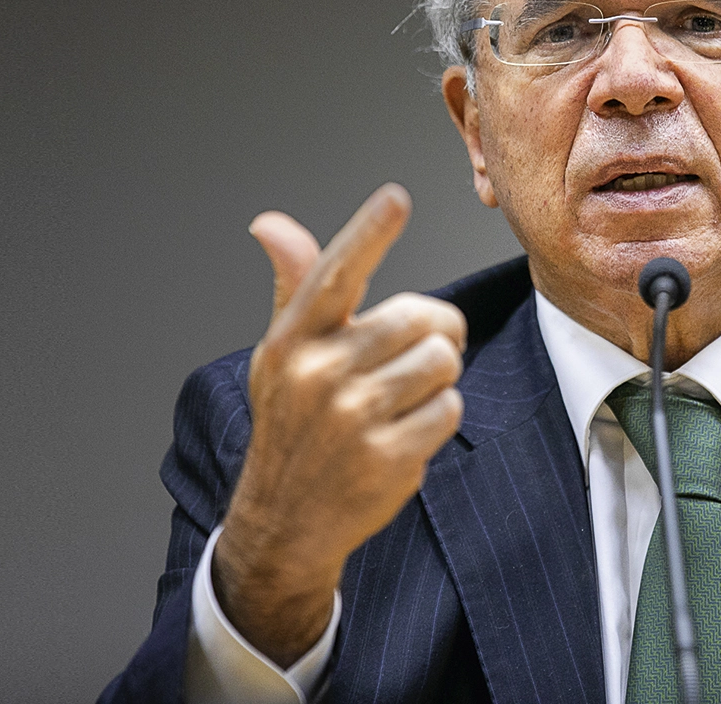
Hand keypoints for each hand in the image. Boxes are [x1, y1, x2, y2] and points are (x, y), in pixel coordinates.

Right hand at [212, 184, 466, 666]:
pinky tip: (406, 433)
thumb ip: (295, 285)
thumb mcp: (282, 354)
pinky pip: (450, 409)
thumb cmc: (293, 422)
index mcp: (294, 340)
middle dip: (436, 331)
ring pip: (443, 361)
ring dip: (439, 377)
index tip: (395, 199)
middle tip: (419, 352)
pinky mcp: (388, 457)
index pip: (336, 273)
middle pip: (422, 318)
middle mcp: (320, 374)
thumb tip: (270, 223)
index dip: (369, 233)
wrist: (285, 520)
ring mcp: (353, 418)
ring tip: (405, 397)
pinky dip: (440, 417)